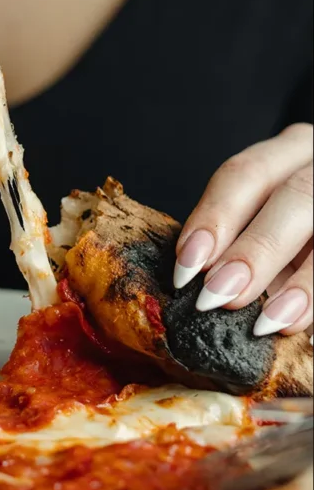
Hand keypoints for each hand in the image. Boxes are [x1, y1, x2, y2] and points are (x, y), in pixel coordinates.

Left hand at [173, 124, 312, 336]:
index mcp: (291, 152)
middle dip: (256, 250)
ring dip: (303, 284)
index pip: (246, 174)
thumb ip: (241, 239)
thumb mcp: (270, 216)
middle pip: (295, 198)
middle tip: (219, 297)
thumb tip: (203, 286)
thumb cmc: (296, 225)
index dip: (213, 219)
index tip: (187, 267)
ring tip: (271, 323)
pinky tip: (312, 337)